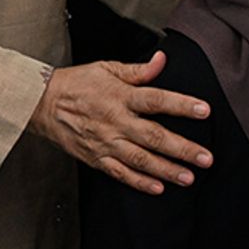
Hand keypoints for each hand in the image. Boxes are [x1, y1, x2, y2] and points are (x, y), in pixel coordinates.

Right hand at [29, 52, 211, 193]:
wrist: (42, 103)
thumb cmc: (77, 83)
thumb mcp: (107, 68)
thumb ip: (137, 70)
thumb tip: (162, 60)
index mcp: (120, 95)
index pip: (156, 100)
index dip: (181, 105)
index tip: (205, 111)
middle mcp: (115, 121)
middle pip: (154, 136)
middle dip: (182, 149)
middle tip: (206, 158)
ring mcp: (105, 142)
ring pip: (140, 159)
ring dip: (166, 170)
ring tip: (189, 177)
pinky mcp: (95, 157)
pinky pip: (120, 173)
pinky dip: (139, 182)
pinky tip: (158, 187)